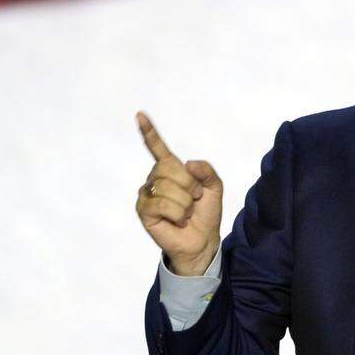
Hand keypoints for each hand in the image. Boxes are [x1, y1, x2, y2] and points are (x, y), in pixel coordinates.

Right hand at [134, 111, 222, 275]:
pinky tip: (177, 220)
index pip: (157, 148)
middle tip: (194, 200)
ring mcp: (147, 194)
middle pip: (169, 168)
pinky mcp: (143, 210)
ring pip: (167, 187)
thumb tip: (189, 164)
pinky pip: (160, 204)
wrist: (202, 239)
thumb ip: (207, 171)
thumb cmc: (205, 213)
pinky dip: (176, 213)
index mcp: (171, 169)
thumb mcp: (214, 188)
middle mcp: (155, 178)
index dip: (149, 132)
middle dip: (190, 185)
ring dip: (184, 203)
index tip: (140, 115)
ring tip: (186, 213)